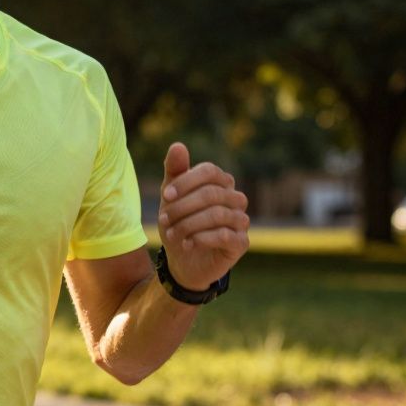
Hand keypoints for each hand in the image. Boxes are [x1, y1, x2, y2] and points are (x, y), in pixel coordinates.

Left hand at [157, 142, 249, 290]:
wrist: (183, 260)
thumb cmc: (179, 223)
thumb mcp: (171, 197)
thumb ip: (174, 172)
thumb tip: (178, 145)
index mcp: (221, 183)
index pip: (209, 171)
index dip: (186, 182)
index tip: (165, 196)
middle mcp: (236, 199)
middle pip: (211, 194)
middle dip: (181, 207)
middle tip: (163, 220)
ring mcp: (241, 221)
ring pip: (217, 214)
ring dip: (187, 224)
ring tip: (171, 234)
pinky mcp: (241, 243)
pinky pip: (224, 235)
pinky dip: (200, 238)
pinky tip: (187, 244)